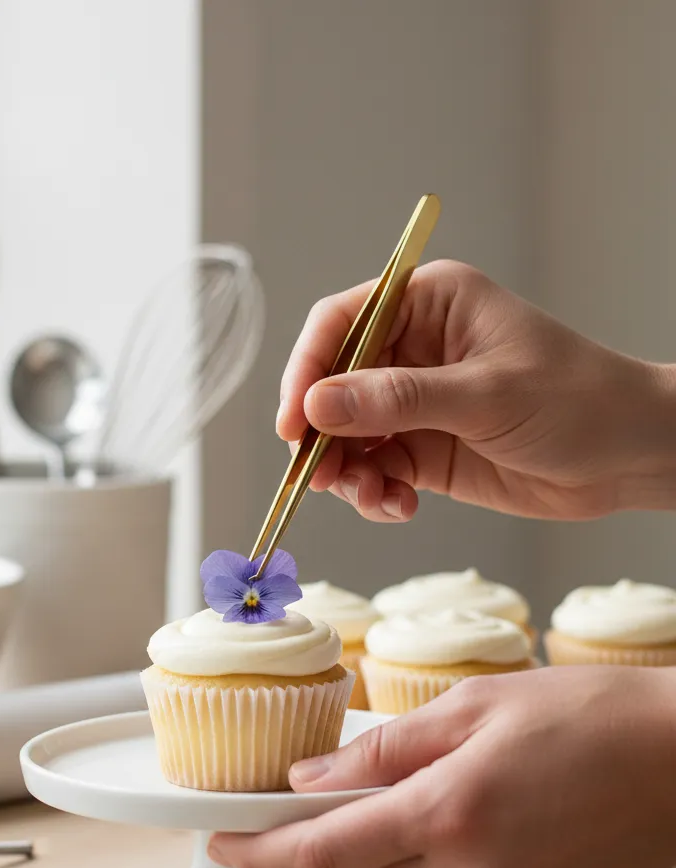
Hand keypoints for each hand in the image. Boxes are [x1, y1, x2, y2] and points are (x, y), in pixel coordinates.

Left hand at [208, 669, 675, 867]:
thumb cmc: (584, 715)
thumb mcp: (468, 706)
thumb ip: (380, 748)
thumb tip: (312, 778)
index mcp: (447, 811)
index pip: (322, 850)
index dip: (262, 852)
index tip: (227, 844)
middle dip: (315, 848)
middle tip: (309, 805)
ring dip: (367, 864)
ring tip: (382, 808)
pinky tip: (436, 832)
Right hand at [277, 260, 675, 521]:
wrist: (630, 458)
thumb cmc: (578, 401)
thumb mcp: (486, 395)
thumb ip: (399, 400)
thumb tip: (317, 405)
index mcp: (428, 304)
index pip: (341, 323)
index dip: (307, 370)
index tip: (294, 421)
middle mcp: (412, 349)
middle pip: (332, 384)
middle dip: (321, 433)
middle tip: (320, 474)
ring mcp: (413, 402)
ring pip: (345, 434)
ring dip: (345, 470)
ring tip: (372, 495)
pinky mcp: (421, 448)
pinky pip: (373, 469)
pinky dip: (373, 492)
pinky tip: (398, 505)